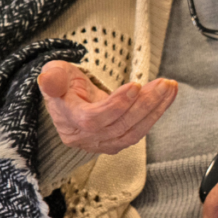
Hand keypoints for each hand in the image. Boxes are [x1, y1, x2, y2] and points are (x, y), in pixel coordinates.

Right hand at [38, 60, 177, 154]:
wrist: (69, 100)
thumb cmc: (63, 83)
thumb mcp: (54, 74)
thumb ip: (52, 77)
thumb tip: (47, 79)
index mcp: (68, 120)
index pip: (93, 119)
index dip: (116, 105)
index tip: (136, 86)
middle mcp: (85, 137)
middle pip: (120, 126)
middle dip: (145, 104)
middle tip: (164, 83)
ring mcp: (102, 144)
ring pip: (134, 131)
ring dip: (156, 109)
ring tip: (170, 87)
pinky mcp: (117, 143)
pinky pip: (140, 131)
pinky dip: (156, 113)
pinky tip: (167, 96)